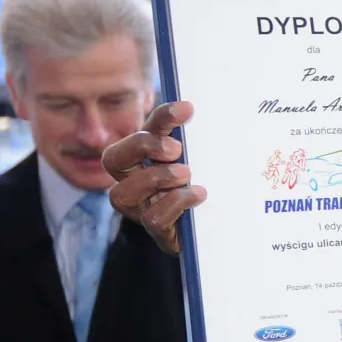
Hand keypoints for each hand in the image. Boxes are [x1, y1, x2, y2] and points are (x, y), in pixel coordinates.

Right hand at [102, 101, 207, 254]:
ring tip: (185, 174)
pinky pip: (152, 219)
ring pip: (121, 194)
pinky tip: (198, 195)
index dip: (162, 117)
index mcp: (150, 158)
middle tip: (176, 148)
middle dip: (141, 146)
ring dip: (155, 178)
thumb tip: (200, 111)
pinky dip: (174, 203)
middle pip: (112, 159)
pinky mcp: (160, 233)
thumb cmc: (217, 187)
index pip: (146, 130)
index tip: (187, 108)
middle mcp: (137, 182)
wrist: (229, 229)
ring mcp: (144, 210)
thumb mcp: (210, 159)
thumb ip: (202, 138)